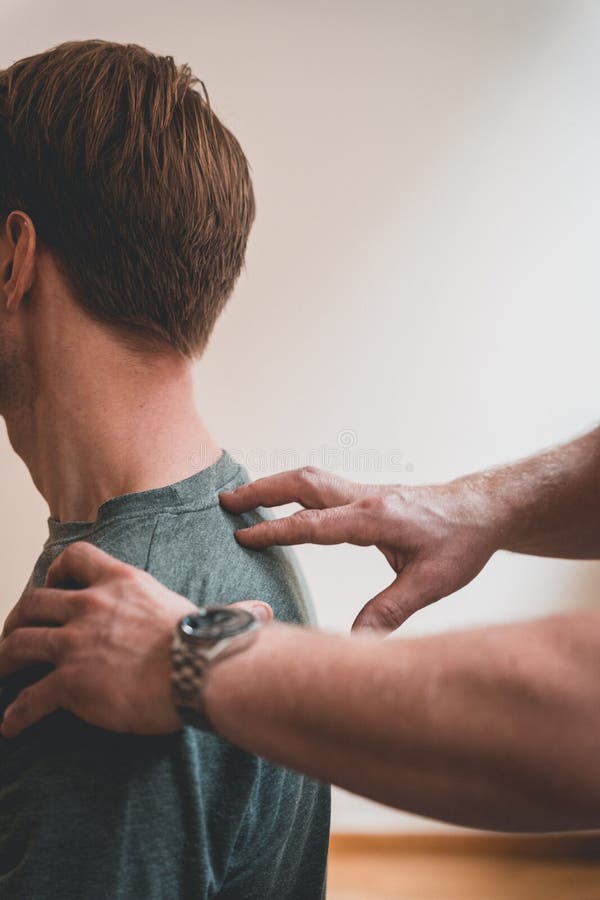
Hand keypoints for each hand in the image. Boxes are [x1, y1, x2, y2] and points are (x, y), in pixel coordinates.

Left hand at [0, 542, 272, 737]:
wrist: (200, 671)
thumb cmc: (209, 645)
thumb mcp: (211, 614)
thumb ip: (227, 610)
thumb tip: (263, 613)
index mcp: (122, 582)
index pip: (75, 558)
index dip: (55, 571)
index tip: (52, 585)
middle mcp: (91, 606)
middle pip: (34, 601)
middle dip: (18, 618)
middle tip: (16, 635)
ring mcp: (76, 643)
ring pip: (19, 643)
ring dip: (4, 659)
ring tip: (0, 674)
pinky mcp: (70, 682)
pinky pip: (29, 697)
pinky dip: (15, 712)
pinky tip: (9, 725)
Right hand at [220, 467, 499, 632]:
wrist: (484, 511)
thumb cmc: (462, 542)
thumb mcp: (431, 583)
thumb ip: (391, 611)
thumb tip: (354, 643)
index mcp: (375, 518)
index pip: (314, 524)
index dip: (276, 531)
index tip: (243, 537)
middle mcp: (364, 499)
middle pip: (304, 484)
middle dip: (262, 491)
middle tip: (225, 501)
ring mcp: (365, 493)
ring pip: (311, 480)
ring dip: (274, 486)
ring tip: (242, 497)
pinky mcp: (368, 497)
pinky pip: (322, 487)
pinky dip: (293, 490)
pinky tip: (283, 503)